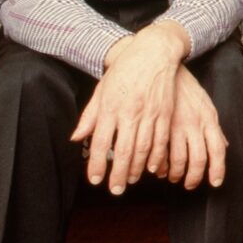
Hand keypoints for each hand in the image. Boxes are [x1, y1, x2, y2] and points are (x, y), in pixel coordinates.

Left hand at [71, 21, 190, 194]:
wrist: (153, 52)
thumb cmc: (125, 70)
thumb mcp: (101, 90)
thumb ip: (90, 116)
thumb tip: (77, 138)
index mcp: (111, 107)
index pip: (102, 142)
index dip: (98, 164)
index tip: (96, 179)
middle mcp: (130, 112)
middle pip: (124, 150)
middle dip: (119, 174)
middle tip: (115, 189)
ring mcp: (150, 113)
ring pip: (144, 148)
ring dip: (138, 168)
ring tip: (131, 181)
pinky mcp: (165, 112)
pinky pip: (162, 139)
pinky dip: (158, 155)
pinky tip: (153, 167)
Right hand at [167, 65, 228, 189]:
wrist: (164, 70)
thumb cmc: (186, 90)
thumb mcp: (206, 106)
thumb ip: (214, 128)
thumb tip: (224, 146)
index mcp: (209, 119)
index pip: (218, 150)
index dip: (217, 170)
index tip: (215, 183)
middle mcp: (194, 124)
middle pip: (198, 160)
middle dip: (194, 178)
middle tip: (190, 184)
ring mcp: (175, 126)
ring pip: (177, 161)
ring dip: (175, 174)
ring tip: (172, 177)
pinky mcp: (157, 127)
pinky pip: (159, 153)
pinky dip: (159, 166)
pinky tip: (158, 167)